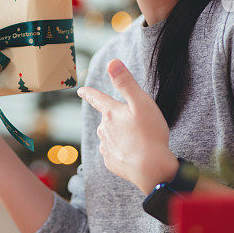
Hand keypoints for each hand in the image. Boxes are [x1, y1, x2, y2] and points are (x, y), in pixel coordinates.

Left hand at [77, 59, 179, 193]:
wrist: (152, 169)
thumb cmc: (149, 134)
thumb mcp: (141, 103)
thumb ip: (126, 82)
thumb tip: (112, 62)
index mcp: (111, 113)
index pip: (97, 98)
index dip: (89, 93)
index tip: (81, 90)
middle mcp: (104, 129)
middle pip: (109, 119)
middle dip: (119, 119)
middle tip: (139, 125)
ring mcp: (106, 147)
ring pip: (112, 136)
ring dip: (122, 136)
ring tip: (140, 141)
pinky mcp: (111, 162)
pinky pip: (115, 152)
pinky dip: (124, 151)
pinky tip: (135, 154)